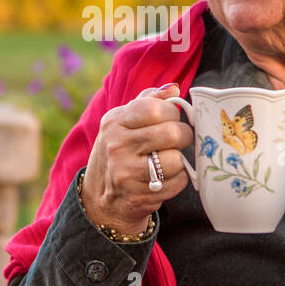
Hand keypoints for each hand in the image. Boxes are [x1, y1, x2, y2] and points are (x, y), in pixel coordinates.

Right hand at [81, 83, 193, 237]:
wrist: (101, 196)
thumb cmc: (119, 151)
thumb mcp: (124, 122)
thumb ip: (149, 101)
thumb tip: (175, 88)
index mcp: (115, 122)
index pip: (156, 108)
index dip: (172, 113)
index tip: (172, 120)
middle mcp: (117, 146)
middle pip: (172, 134)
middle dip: (184, 136)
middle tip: (179, 140)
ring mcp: (126, 173)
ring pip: (176, 160)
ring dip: (180, 161)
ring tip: (168, 160)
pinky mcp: (139, 196)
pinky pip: (177, 182)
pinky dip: (178, 180)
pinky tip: (165, 178)